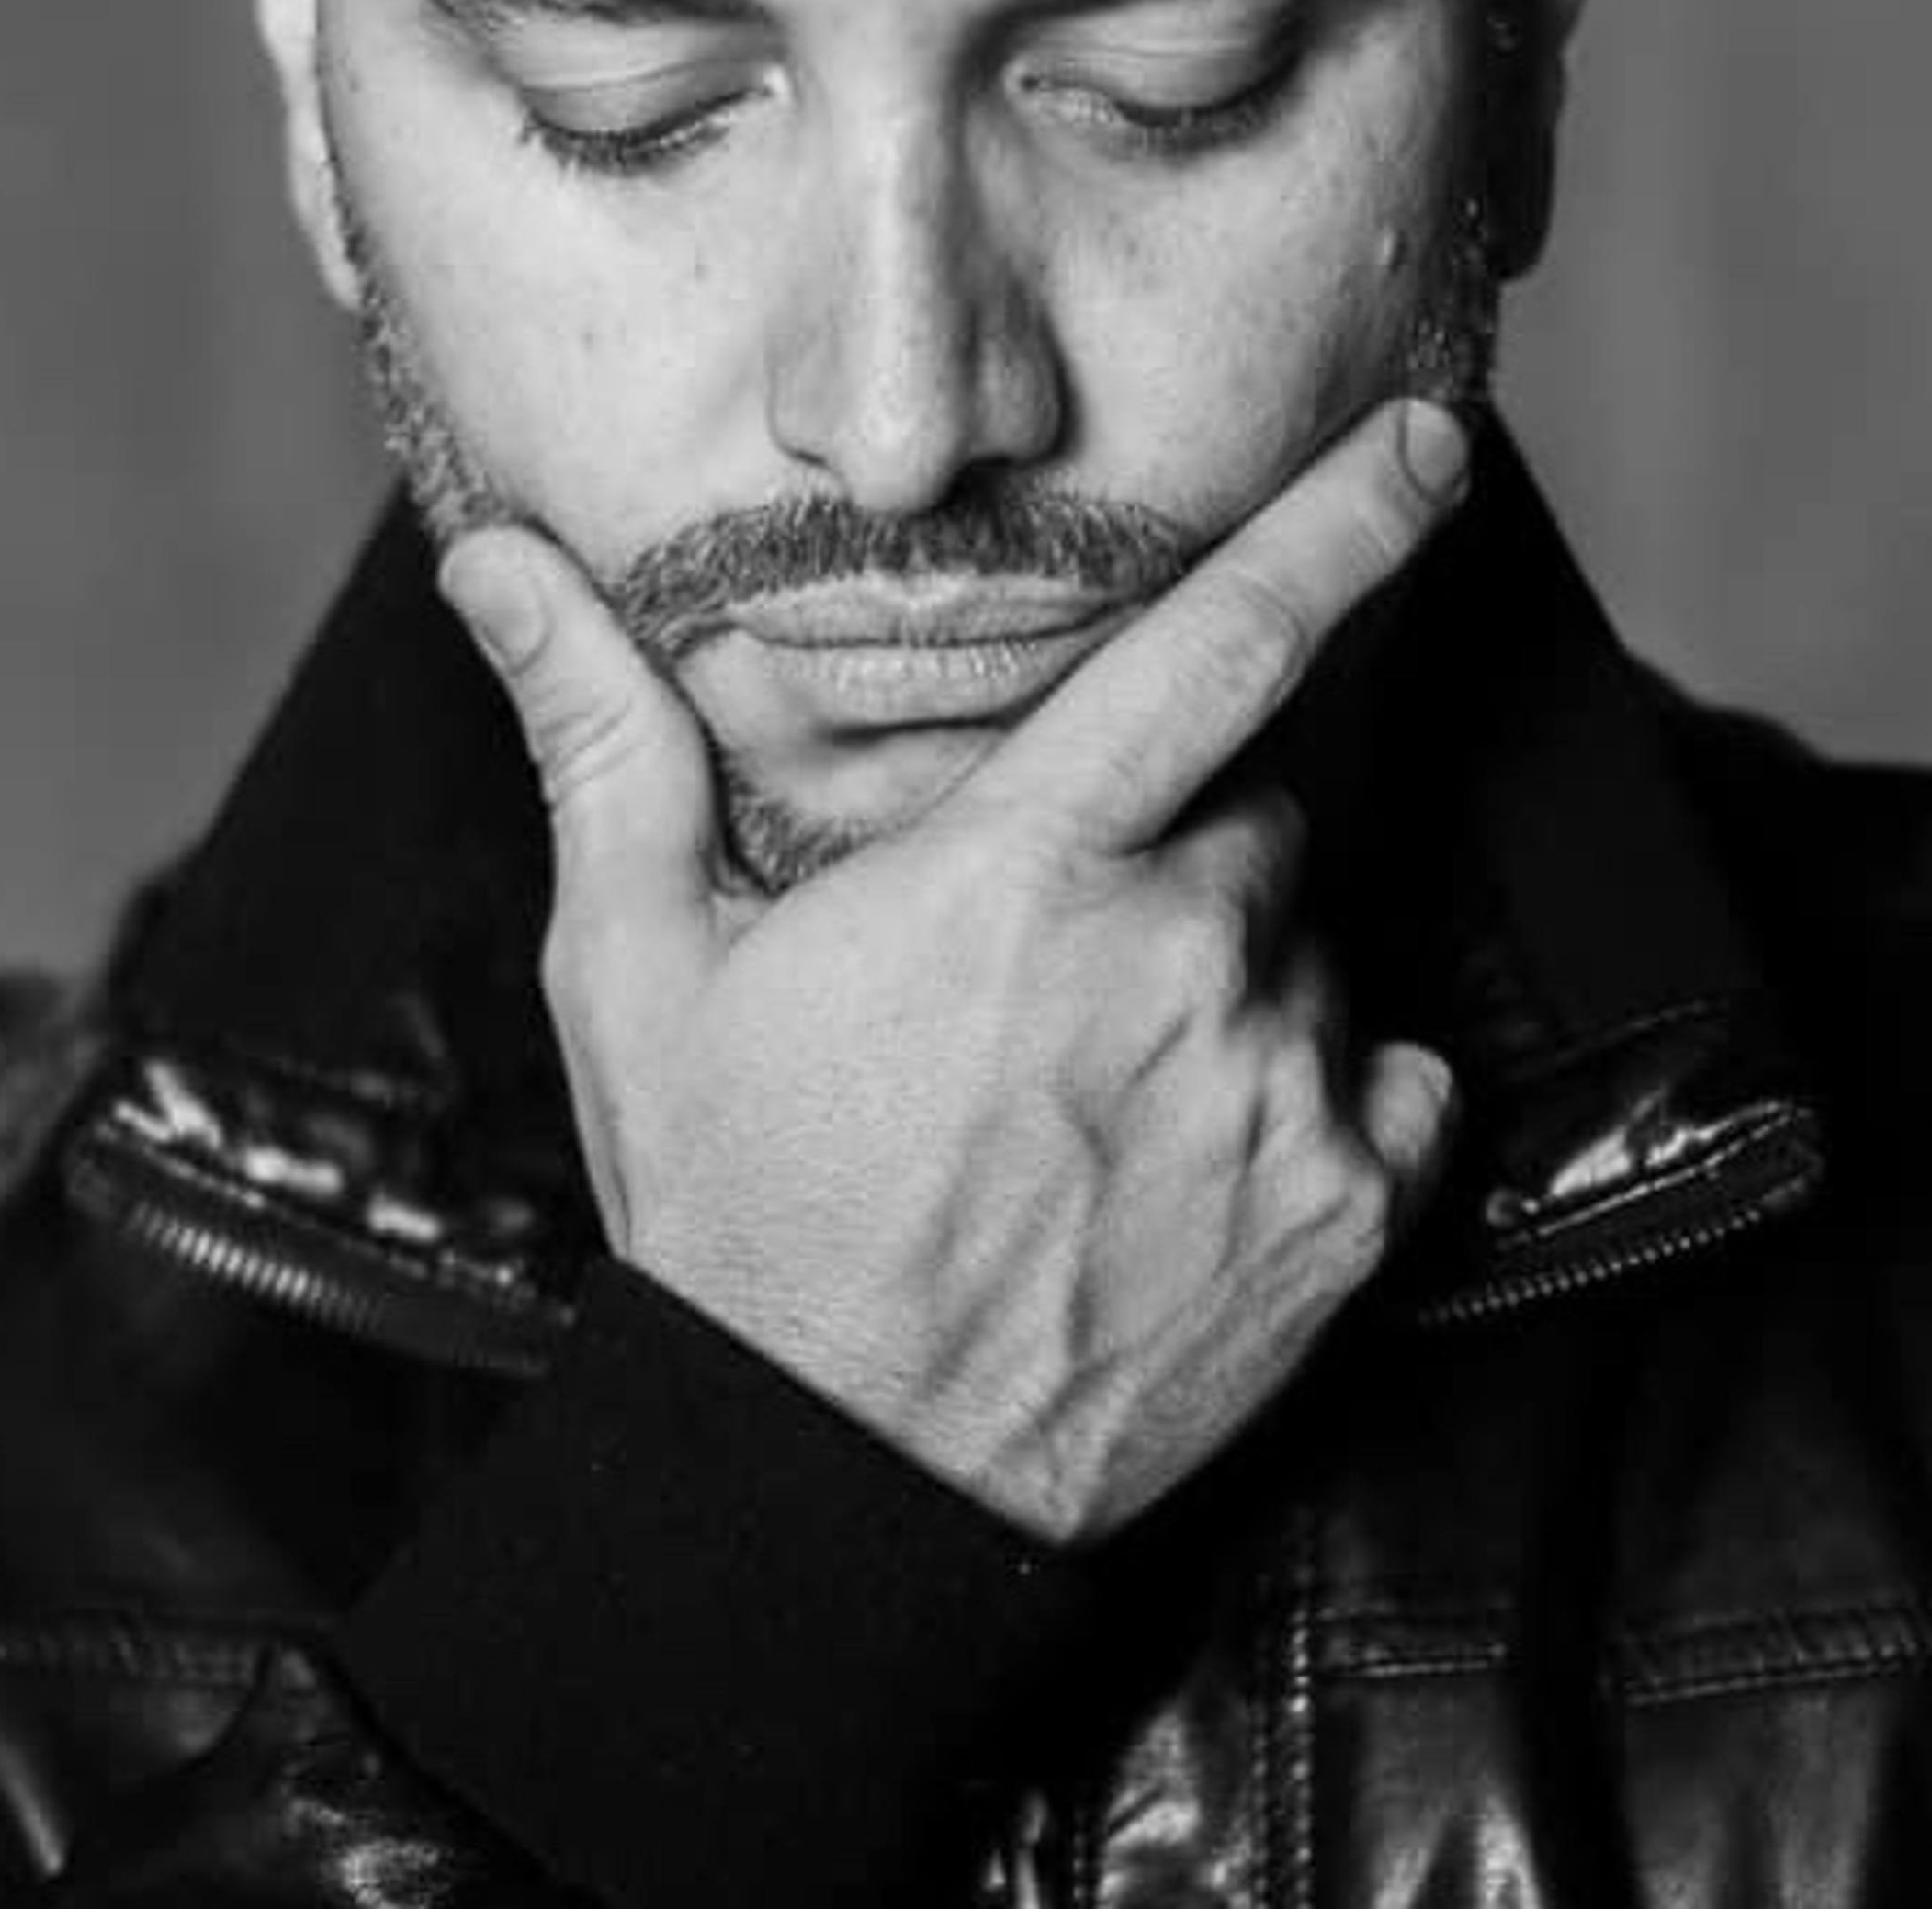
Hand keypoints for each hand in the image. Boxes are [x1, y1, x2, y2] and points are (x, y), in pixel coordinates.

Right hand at [443, 401, 1468, 1544]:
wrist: (829, 1489)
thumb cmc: (734, 1209)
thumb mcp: (634, 969)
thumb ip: (602, 741)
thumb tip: (500, 564)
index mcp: (1024, 871)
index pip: (1222, 647)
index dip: (1340, 526)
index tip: (1432, 442)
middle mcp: (1179, 964)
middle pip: (1250, 811)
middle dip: (1172, 849)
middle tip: (1041, 966)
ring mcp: (1276, 1096)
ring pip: (1310, 945)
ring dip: (1232, 979)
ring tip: (1088, 1089)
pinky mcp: (1345, 1221)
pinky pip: (1390, 1080)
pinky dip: (1320, 1094)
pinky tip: (1191, 1157)